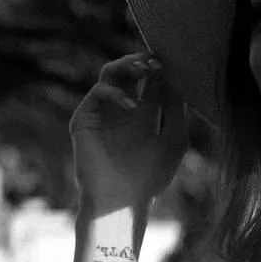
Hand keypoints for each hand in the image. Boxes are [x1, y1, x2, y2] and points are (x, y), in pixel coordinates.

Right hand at [70, 52, 187, 214]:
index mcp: (144, 110)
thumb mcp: (173, 140)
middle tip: (158, 61)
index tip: (175, 61)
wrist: (123, 201)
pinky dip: (115, 93)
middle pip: (128, 68)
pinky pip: (97, 93)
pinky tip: (133, 106)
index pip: (149, 77)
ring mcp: (102, 111)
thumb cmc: (151, 176)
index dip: (160, 66)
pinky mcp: (85, 119)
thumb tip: (174, 76)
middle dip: (142, 60)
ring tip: (146, 69)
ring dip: (127, 65)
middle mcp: (121, 107)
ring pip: (109, 72)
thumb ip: (175, 109)